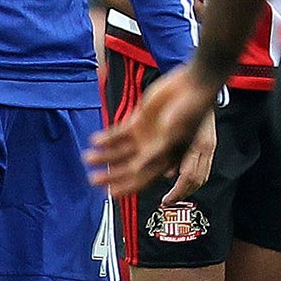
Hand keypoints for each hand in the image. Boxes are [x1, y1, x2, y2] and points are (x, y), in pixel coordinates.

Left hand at [85, 64, 216, 197]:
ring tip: (88, 157)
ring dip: (104, 155)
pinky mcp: (140, 120)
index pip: (144, 179)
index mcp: (166, 159)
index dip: (127, 187)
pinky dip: (107, 137)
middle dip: (111, 175)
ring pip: (120, 151)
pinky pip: (119, 132)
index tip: (110, 193)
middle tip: (93, 179)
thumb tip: (137, 169)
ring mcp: (146, 135)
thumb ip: (154, 154)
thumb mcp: (174, 137)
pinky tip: (95, 140)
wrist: (192, 87)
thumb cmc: (191, 113)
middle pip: (128, 168)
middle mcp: (154, 150)